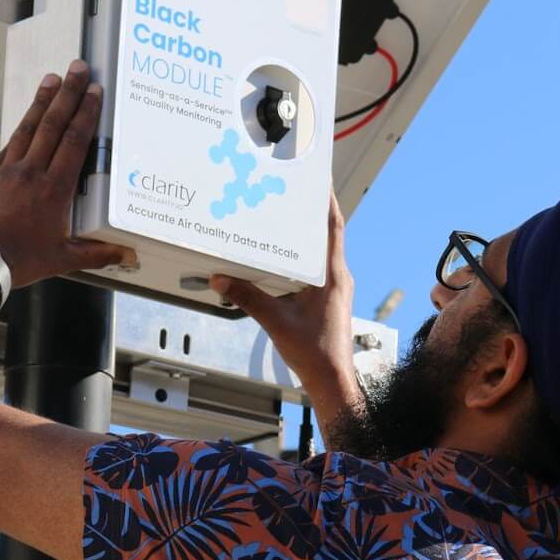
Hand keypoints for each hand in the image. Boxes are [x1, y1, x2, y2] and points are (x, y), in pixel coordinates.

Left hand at [0, 60, 136, 286]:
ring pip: (28, 129)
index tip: (93, 91)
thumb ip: (97, 252)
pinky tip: (27, 119)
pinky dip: (21, 129)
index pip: (74, 142)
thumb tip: (127, 252)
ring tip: (52, 79)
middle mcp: (31, 174)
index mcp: (54, 190)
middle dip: (67, 94)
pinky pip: (9, 146)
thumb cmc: (19, 261)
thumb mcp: (63, 258)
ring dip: (42, 102)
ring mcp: (7, 172)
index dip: (85, 113)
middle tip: (76, 68)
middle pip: (52, 125)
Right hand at [210, 194, 361, 423]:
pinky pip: (316, 268)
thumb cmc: (315, 354)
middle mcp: (337, 278)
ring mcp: (334, 288)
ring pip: (321, 252)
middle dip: (312, 211)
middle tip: (294, 191)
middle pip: (327, 234)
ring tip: (287, 217)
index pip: (333, 228)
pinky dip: (302, 256)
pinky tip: (283, 257)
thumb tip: (222, 278)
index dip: (327, 201)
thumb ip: (248, 299)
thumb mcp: (276, 322)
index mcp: (332, 276)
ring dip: (307, 234)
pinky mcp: (328, 299)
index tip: (319, 179)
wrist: (331, 380)